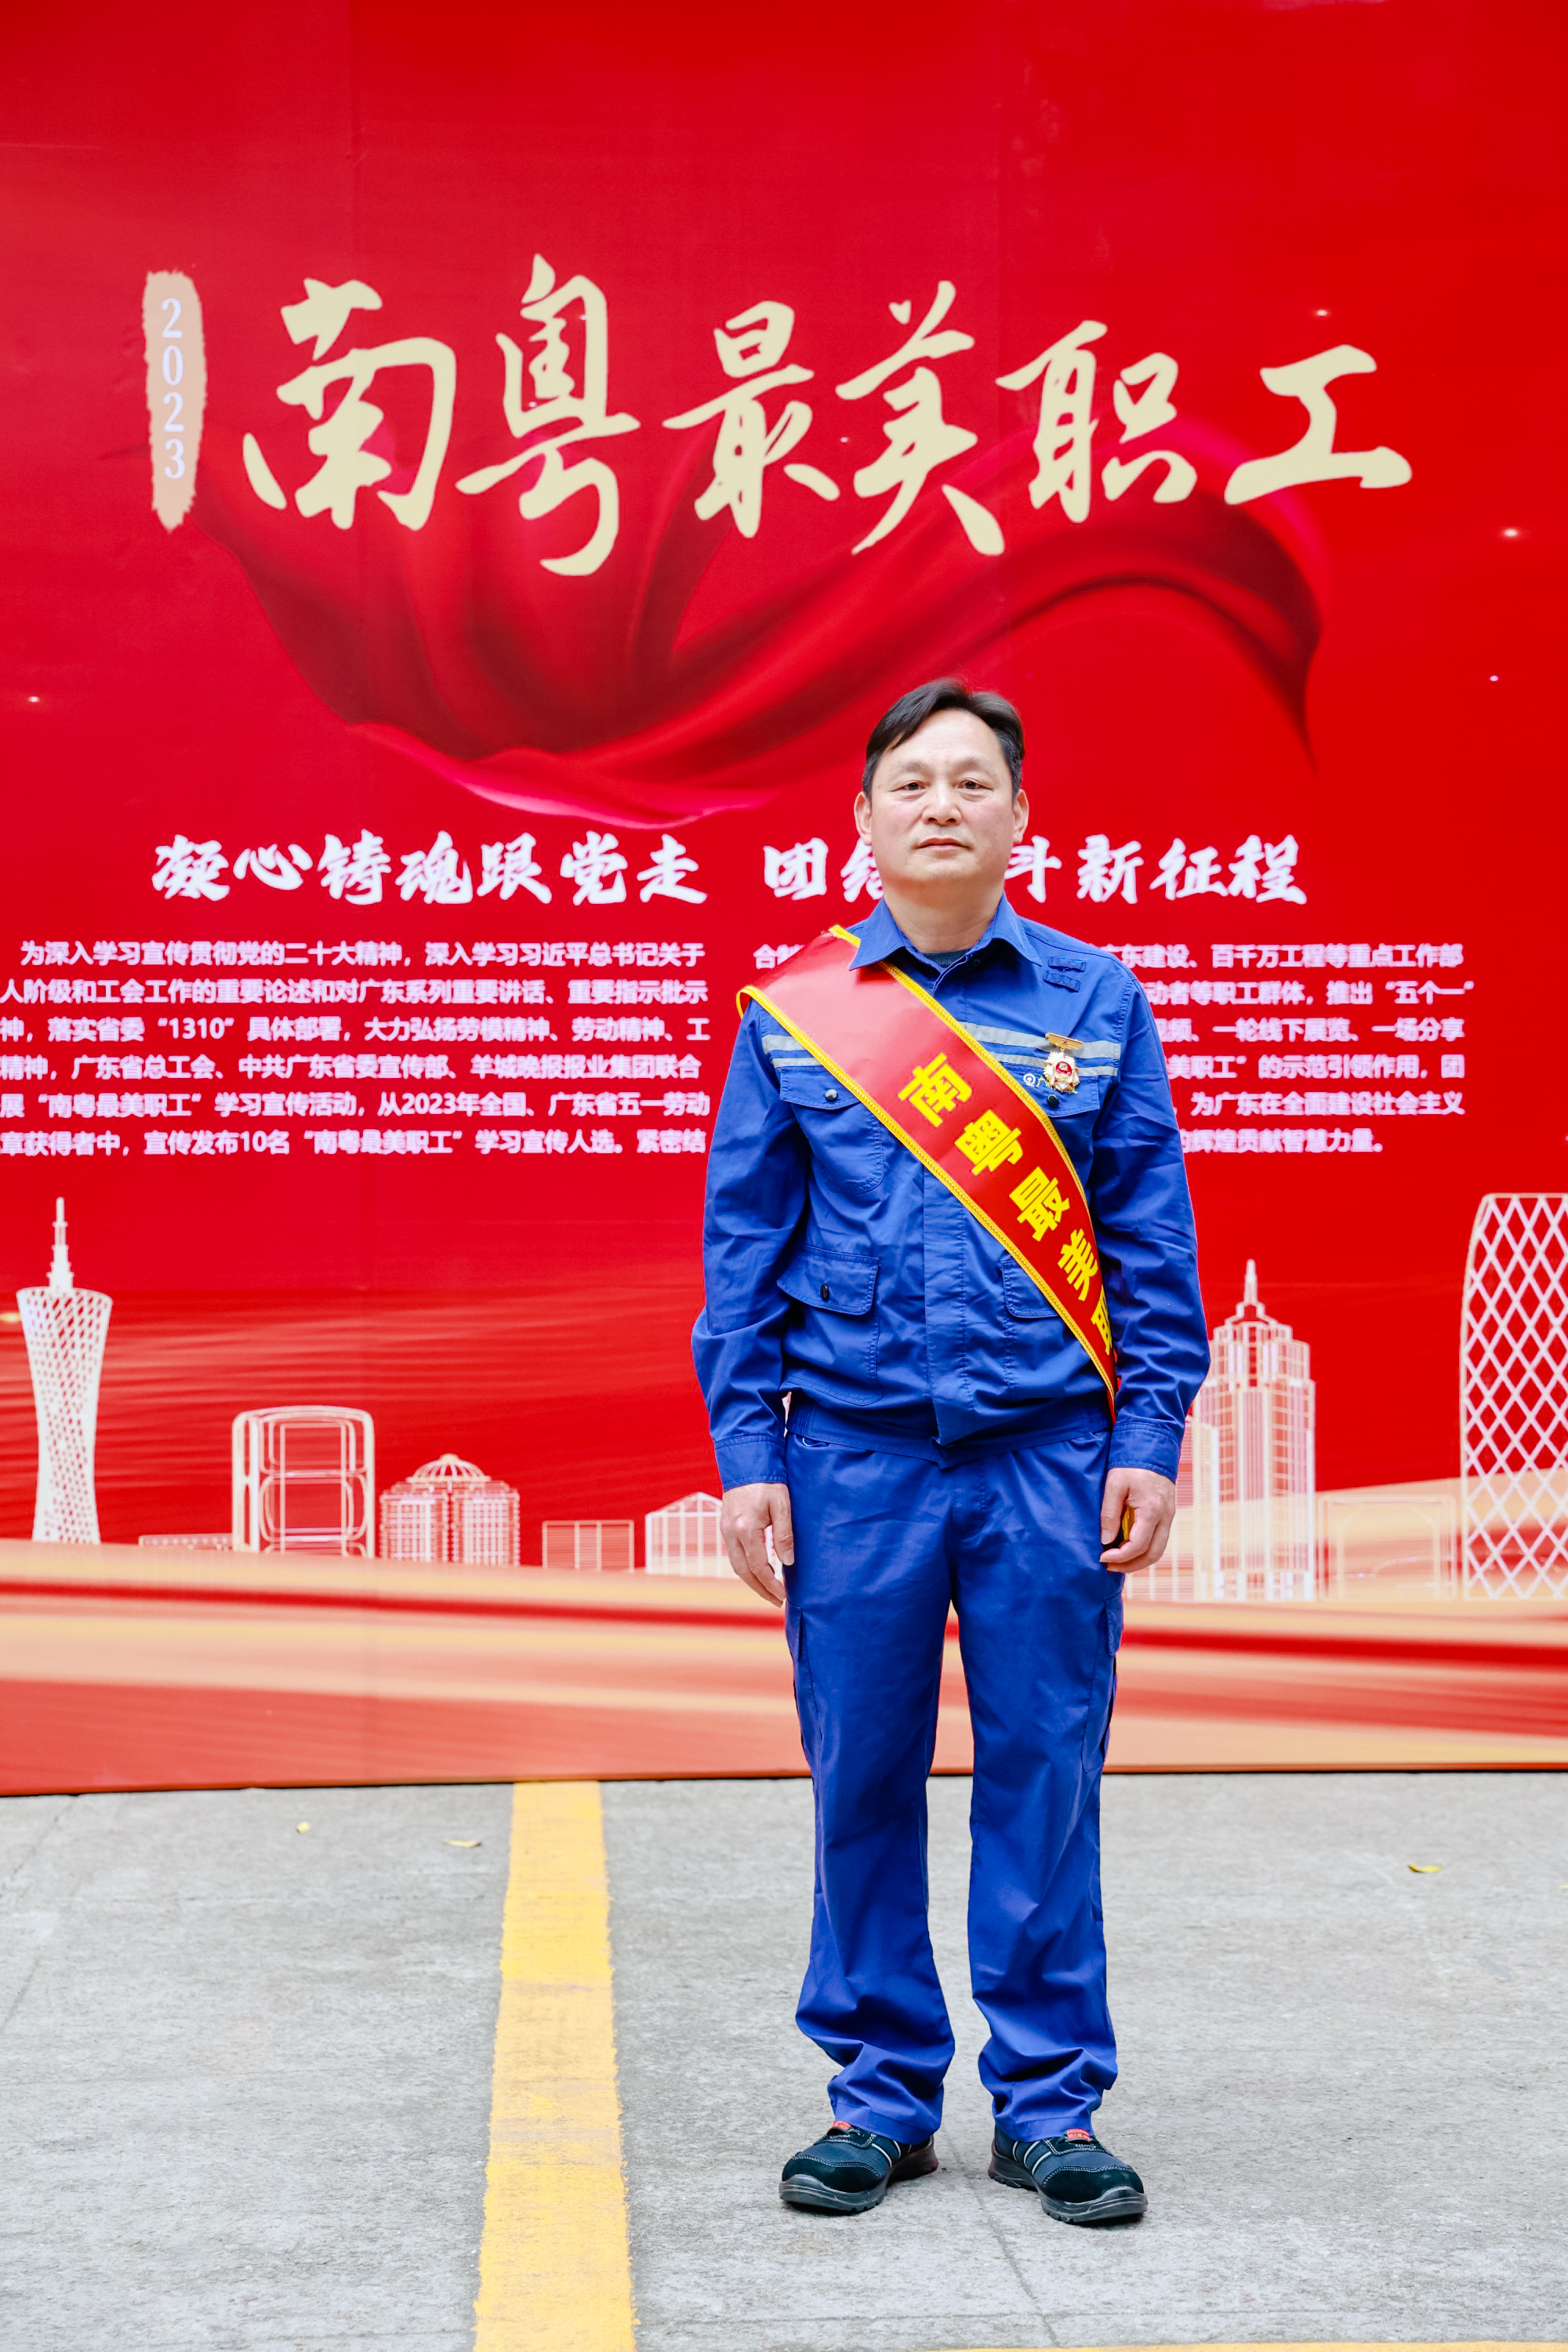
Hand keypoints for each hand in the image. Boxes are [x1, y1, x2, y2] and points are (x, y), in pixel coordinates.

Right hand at [719, 1481, 793, 1606]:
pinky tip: (757, 1570)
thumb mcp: (782, 1505)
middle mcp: (731, 1532)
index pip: (758, 1567)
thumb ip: (784, 1535)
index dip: (770, 1584)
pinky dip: (745, 1567)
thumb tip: (787, 1562)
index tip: (783, 1595)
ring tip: (768, 1590)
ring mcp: (725, 1529)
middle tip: (776, 1600)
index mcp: (746, 1528)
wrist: (745, 1461)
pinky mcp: (725, 1526)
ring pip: (736, 1565)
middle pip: (743, 1572)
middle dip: (760, 1589)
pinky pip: (733, 1554)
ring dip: (751, 1580)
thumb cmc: (767, 1481)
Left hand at [1099, 1465, 1176, 1572]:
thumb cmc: (1131, 1463)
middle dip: (1131, 1566)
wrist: (1152, 1445)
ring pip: (1158, 1549)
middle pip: (1153, 1554)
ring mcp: (1169, 1515)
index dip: (1120, 1557)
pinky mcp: (1168, 1513)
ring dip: (1139, 1560)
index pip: (1138, 1546)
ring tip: (1117, 1561)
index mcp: (1152, 1510)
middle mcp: (1165, 1516)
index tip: (1102, 1557)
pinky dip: (1145, 1549)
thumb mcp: (1114, 1485)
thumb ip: (1109, 1514)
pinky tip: (1128, 1547)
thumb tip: (1106, 1540)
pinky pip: (1159, 1539)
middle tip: (1109, 1567)